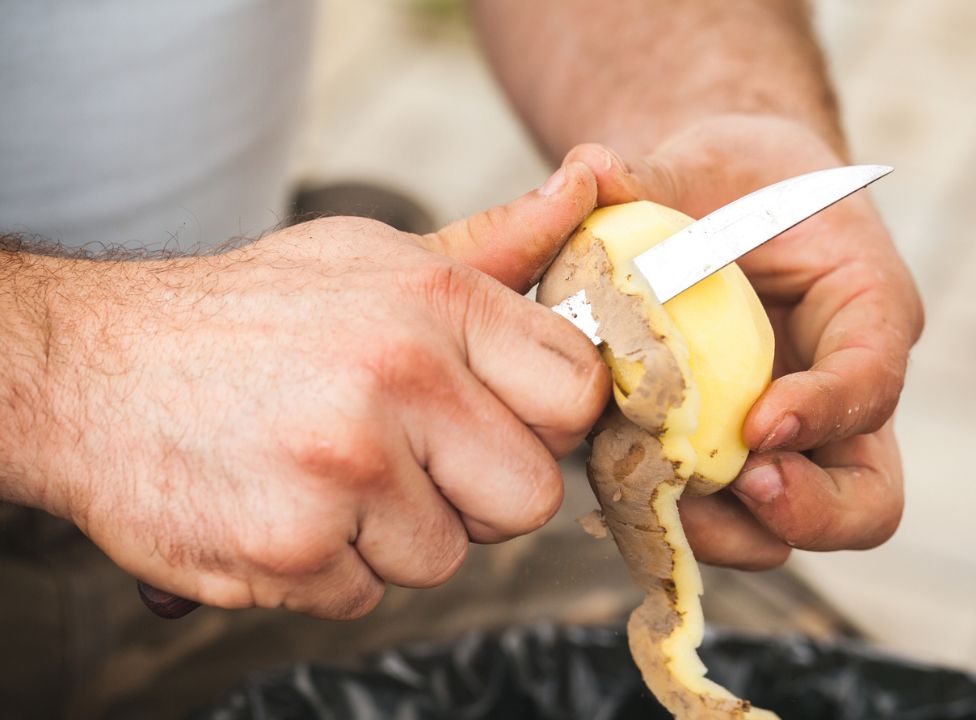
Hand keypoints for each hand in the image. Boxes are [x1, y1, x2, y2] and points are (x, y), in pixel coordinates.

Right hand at [30, 163, 608, 617]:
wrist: (90, 367)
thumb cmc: (251, 315)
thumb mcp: (374, 258)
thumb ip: (493, 246)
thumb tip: (588, 189)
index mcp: (436, 301)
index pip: (577, 391)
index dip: (546, 420)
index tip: (501, 421)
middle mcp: (401, 376)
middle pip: (531, 496)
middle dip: (478, 493)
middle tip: (410, 459)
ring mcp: (348, 466)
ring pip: (447, 557)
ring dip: (394, 534)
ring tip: (329, 474)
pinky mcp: (294, 547)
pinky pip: (368, 595)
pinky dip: (330, 568)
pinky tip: (285, 505)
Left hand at [566, 115, 923, 568]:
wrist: (723, 210)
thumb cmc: (733, 179)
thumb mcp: (706, 158)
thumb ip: (652, 173)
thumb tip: (589, 171)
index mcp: (865, 308)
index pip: (874, 378)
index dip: (827, 412)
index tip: (761, 426)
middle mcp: (842, 394)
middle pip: (869, 499)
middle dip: (809, 514)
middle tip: (740, 487)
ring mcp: (791, 442)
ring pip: (792, 529)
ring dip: (728, 531)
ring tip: (657, 492)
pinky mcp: (733, 463)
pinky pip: (721, 520)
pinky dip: (675, 519)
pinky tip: (616, 487)